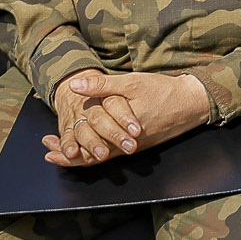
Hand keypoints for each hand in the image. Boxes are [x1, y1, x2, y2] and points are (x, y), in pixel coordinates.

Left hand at [45, 71, 209, 166]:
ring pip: (102, 156)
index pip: (85, 146)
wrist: (193, 102)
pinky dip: (98, 149)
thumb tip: (75, 86)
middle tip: (49, 150)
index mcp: (119, 130)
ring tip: (63, 151)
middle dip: (68, 154)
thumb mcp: (132, 83)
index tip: (47, 144)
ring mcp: (133, 145)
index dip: (65, 148)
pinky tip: (93, 143)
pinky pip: (114, 152)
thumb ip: (103, 86)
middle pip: (90, 156)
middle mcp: (125, 144)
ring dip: (81, 153)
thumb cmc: (163, 91)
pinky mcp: (140, 143)